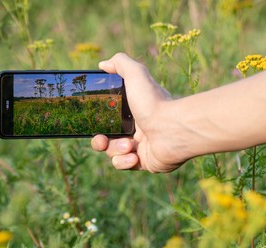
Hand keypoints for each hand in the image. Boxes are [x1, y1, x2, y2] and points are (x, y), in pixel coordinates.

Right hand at [91, 53, 188, 172]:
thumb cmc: (155, 103)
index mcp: (133, 112)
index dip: (97, 122)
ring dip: (115, 150)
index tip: (92, 122)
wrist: (173, 129)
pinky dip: (125, 162)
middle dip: (100, 141)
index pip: (109, 119)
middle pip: (107, 139)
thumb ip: (120, 64)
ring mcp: (140, 147)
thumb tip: (103, 64)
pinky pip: (125, 165)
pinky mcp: (144, 162)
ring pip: (113, 153)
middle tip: (102, 140)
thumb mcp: (136, 75)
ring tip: (129, 146)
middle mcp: (137, 129)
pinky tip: (134, 156)